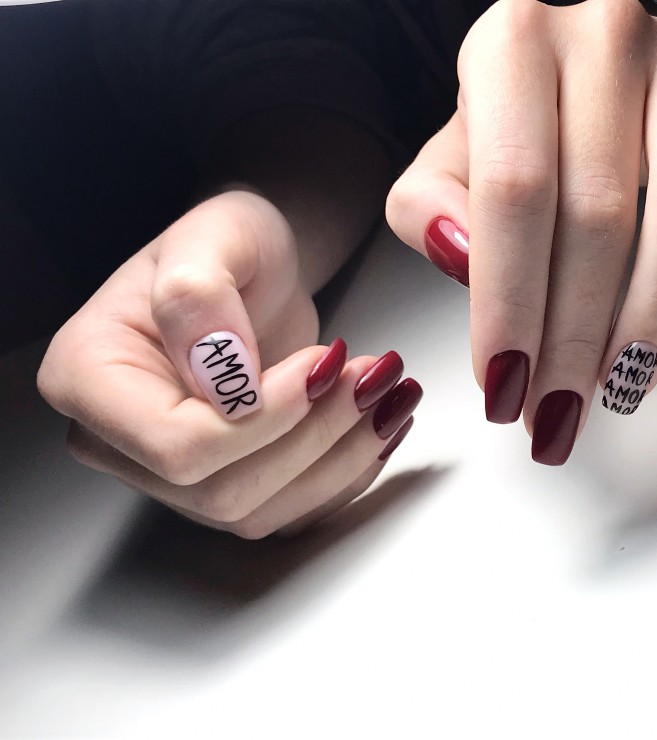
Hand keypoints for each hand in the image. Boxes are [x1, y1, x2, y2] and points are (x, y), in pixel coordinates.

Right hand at [38, 191, 420, 537]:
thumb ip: (198, 295)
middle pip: (219, 490)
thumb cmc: (231, 246)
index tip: (321, 364)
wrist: (257, 271)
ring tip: (388, 394)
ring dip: (340, 460)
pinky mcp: (224, 481)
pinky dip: (345, 475)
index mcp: (89, 378)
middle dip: (313, 438)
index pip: (174, 444)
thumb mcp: (216, 234)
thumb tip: (221, 380)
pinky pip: (287, 511)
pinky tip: (378, 426)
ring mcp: (172, 472)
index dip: (261, 419)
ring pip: (258, 512)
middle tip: (372, 375)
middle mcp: (121, 439)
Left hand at [386, 0, 656, 463]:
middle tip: (559, 407)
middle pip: (599, 209)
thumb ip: (429, 209)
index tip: (504, 384)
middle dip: (576, 332)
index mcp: (513, 48)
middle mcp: (604, 38)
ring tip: (622, 385)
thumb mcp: (440, 162)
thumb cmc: (506, 130)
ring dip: (653, 312)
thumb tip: (464, 259)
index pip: (513, 192)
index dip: (509, 302)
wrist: (577, 71)